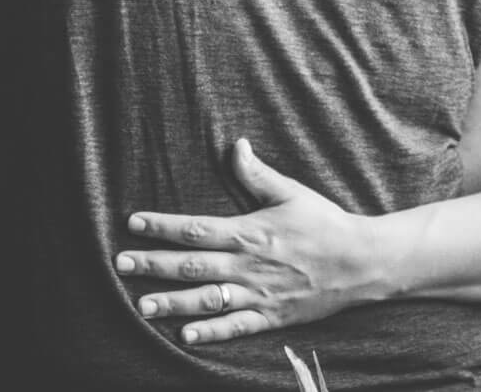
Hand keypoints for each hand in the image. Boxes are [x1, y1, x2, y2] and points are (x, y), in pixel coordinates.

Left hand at [115, 139, 380, 342]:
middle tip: (121, 264)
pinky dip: (210, 332)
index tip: (134, 223)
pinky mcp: (270, 317)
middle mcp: (248, 266)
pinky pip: (235, 327)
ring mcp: (258, 294)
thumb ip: (257, 173)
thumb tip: (235, 144)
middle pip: (191, 265)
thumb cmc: (324, 222)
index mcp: (250, 232)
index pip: (196, 228)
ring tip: (141, 306)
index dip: (163, 225)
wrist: (359, 262)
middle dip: (154, 264)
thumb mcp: (291, 191)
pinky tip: (185, 336)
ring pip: (206, 299)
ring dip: (172, 303)